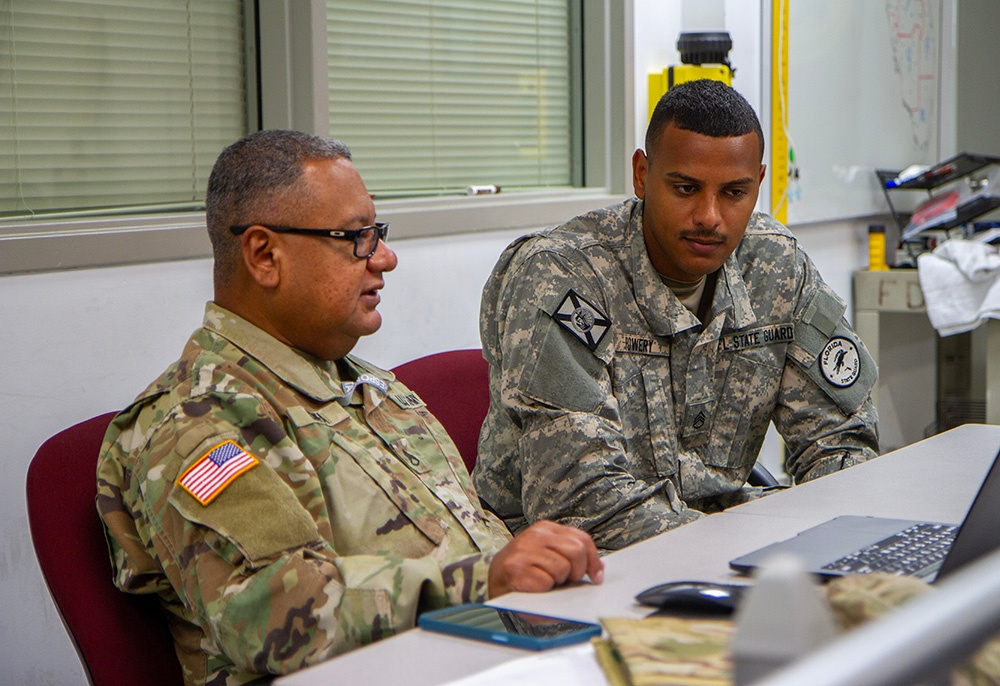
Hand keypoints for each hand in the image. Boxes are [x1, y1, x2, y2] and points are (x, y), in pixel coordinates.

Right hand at [487, 520, 603, 597]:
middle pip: (576, 551)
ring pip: (562, 568)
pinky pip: (546, 582)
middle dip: (577, 572)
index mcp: (546, 529)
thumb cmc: (527, 572)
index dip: (593, 560)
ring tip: (545, 582)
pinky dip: (544, 590)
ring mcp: (524, 550)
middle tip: (565, 580)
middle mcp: (535, 535)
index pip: (582, 539)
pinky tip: (533, 588)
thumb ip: (573, 558)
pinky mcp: (516, 569)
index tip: (596, 576)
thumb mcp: (550, 557)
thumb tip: (598, 572)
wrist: (492, 581)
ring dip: (557, 582)